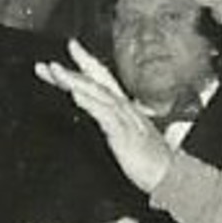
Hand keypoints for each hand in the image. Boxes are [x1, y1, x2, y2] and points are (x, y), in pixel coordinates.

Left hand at [35, 42, 173, 192]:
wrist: (172, 175)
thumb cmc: (151, 160)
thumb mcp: (130, 136)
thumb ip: (116, 124)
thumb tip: (104, 117)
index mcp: (124, 108)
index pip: (102, 80)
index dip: (86, 62)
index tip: (70, 46)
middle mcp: (124, 108)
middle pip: (97, 81)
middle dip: (74, 68)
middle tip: (49, 62)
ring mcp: (125, 119)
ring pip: (97, 93)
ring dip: (74, 81)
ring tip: (56, 73)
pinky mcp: (124, 134)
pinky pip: (105, 116)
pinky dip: (90, 104)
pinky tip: (76, 97)